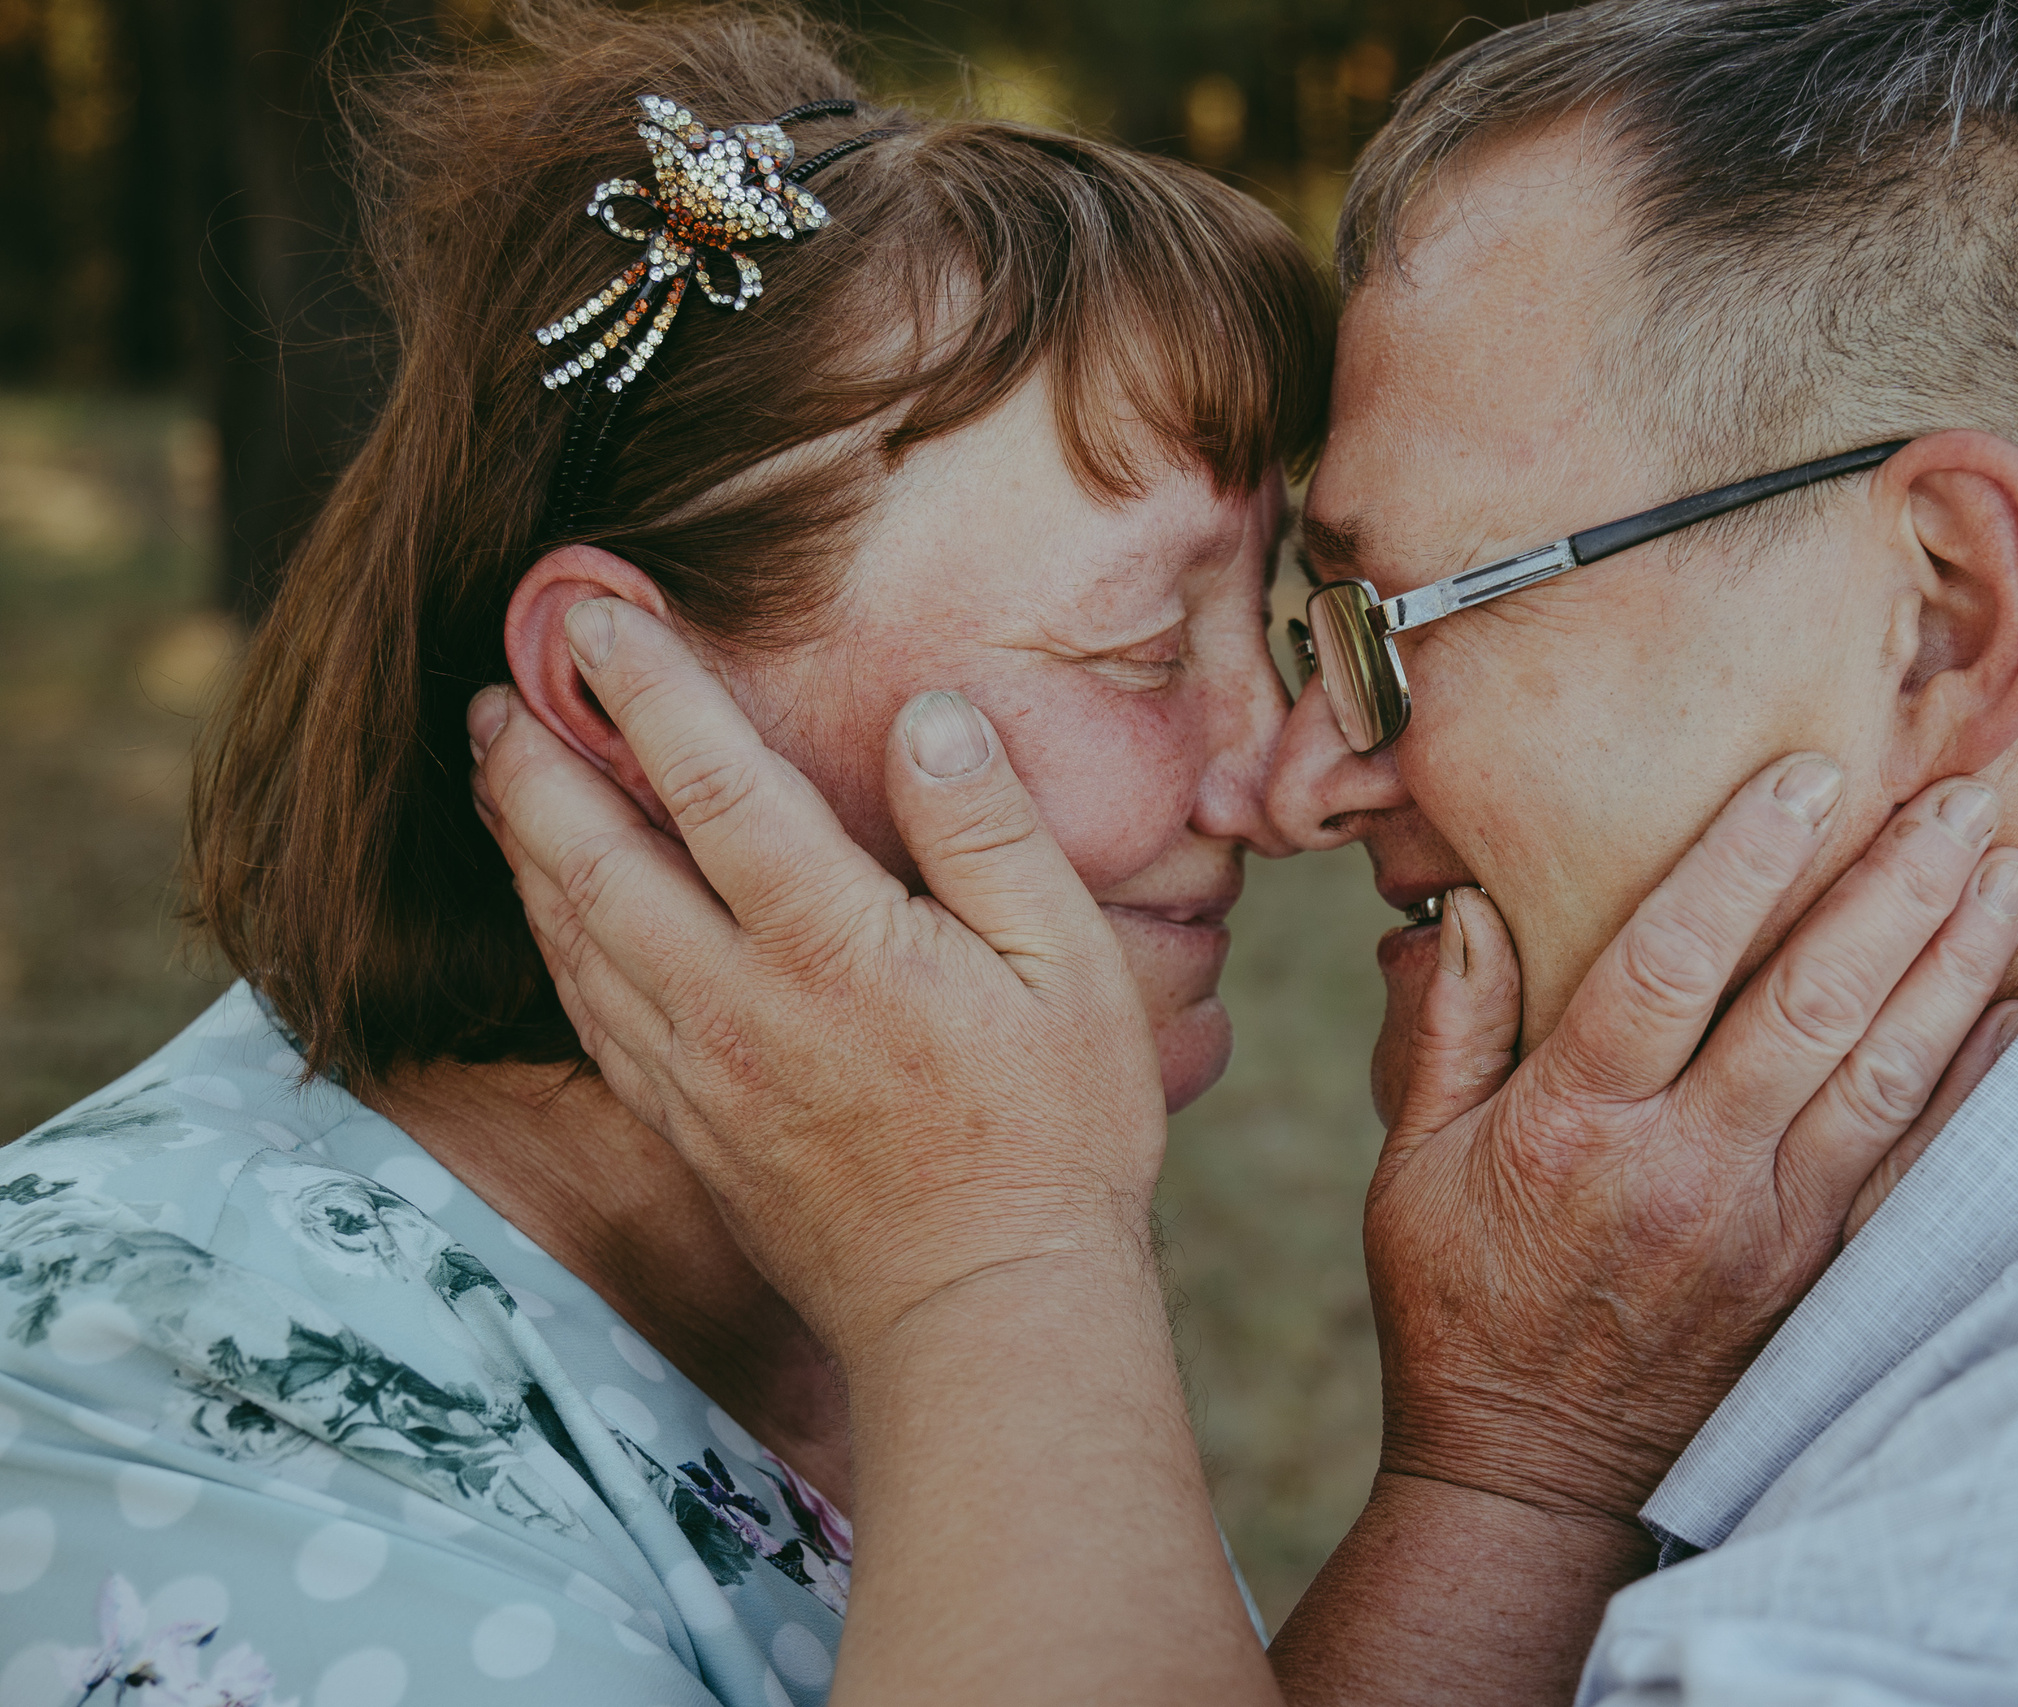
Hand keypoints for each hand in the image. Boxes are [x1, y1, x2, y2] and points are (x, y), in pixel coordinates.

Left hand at [466, 597, 1164, 1357]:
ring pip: (571, 938)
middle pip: (594, 858)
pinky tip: (550, 915)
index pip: (713, 785)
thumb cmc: (1052, 1136)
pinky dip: (550, 943)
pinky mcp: (690, 1132)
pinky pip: (589, 1017)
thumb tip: (927, 720)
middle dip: (533, 761)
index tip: (596, 614)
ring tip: (497, 775)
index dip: (647, 689)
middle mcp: (737, 1003)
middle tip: (493, 688)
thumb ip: (988, 833)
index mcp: (832, 945)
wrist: (987, 1313)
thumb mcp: (1070, 967)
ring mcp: (700, 1075)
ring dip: (522, 844)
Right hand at [1366, 755, 2017, 1527]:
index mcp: (1575, 1126)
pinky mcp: (1816, 1282)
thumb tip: (1475, 907)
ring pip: (1882, 1078)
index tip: (1809, 777)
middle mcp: (1684, 1170)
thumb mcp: (1412, 1165)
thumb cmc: (1459, 1303)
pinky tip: (2016, 1010)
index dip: (1744, 862)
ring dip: (1954, 966)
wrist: (1527, 1475)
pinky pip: (1914, 1174)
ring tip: (2010, 869)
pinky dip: (1972, 1088)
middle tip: (1960, 795)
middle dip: (1894, 889)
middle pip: (1809, 1006)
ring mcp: (1765, 1231)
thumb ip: (1450, 1029)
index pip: (1668, 964)